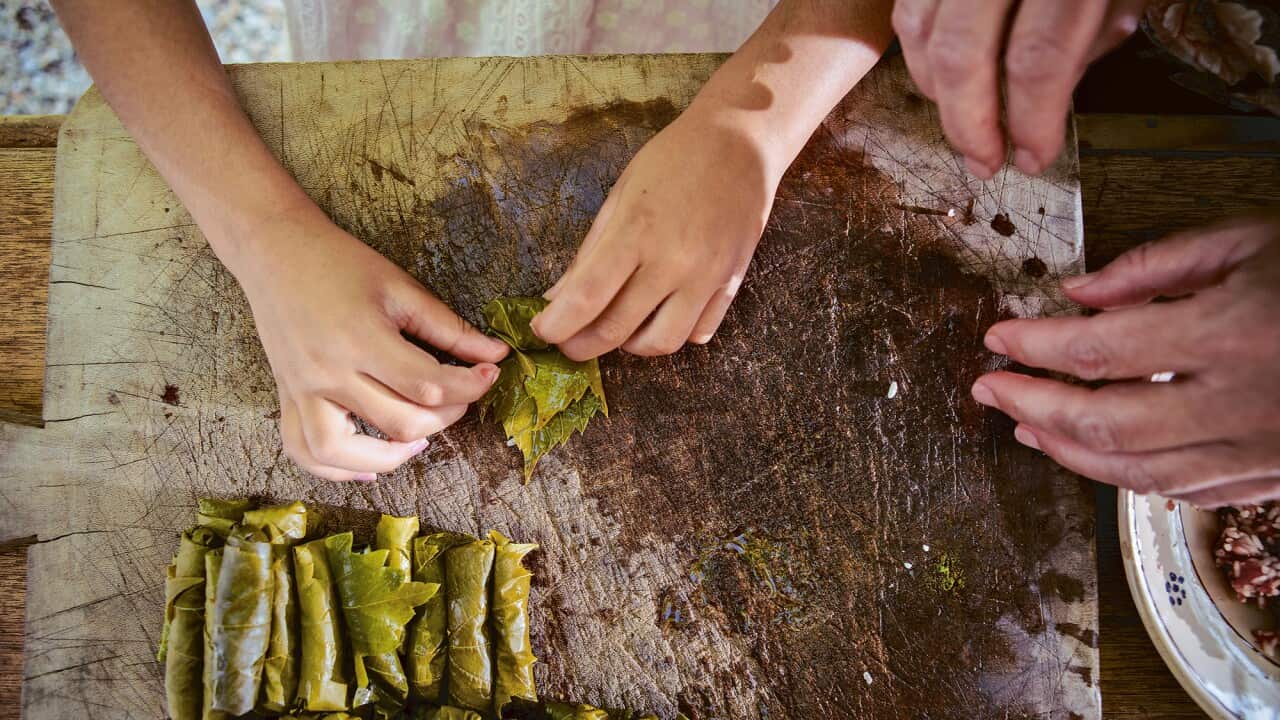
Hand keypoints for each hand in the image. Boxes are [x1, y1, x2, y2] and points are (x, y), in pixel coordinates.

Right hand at [229, 210, 508, 480]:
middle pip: (397, 422)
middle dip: (444, 417)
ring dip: (389, 457)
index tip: (489, 375)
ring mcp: (302, 391)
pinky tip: (368, 467)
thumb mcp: (400, 287)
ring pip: (342, 452)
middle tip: (460, 397)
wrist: (275, 252)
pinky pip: (303, 450)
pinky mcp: (286, 398)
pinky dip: (335, 469)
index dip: (469, 386)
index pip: (427, 385)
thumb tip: (495, 354)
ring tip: (419, 442)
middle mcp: (328, 373)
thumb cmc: (340, 262)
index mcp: (361, 340)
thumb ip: (448, 327)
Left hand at [532, 106, 776, 360]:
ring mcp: (706, 277)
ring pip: (661, 343)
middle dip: (582, 346)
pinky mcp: (732, 282)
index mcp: (636, 231)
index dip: (557, 325)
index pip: (587, 298)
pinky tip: (660, 316)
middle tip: (568, 343)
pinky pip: (699, 332)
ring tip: (618, 329)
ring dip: (630, 346)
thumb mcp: (620, 194)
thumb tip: (558, 296)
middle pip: (617, 330)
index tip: (543, 331)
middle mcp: (673, 262)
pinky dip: (674, 333)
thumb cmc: (673, 159)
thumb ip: (590, 251)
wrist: (740, 142)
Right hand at [891, 0, 1146, 177]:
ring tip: (963, 124)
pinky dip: (917, 49)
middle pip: (965, 55)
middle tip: (984, 162)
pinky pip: (909, 6)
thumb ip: (1096, 31)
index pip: (1037, 61)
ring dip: (937, 92)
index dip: (1031, 122)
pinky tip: (940, 75)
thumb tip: (1050, 98)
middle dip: (970, 124)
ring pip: (923, 32)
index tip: (1034, 157)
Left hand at [971, 216, 1279, 506]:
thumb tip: (1076, 297)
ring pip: (1135, 472)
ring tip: (1023, 423)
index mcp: (1232, 335)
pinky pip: (1182, 489)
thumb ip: (1156, 268)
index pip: (1099, 351)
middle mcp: (1240, 405)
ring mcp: (1259, 452)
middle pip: (1103, 424)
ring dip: (1065, 451)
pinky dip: (1125, 474)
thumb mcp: (1252, 240)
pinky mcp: (1272, 477)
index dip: (1034, 348)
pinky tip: (1095, 453)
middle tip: (986, 388)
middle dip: (1031, 406)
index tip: (995, 338)